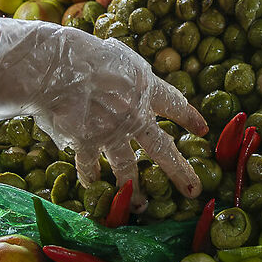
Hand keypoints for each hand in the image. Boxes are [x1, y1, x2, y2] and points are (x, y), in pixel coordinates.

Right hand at [0, 10, 206, 198]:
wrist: (59, 67)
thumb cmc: (85, 54)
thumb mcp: (118, 55)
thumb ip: (127, 74)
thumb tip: (126, 79)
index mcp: (146, 88)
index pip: (175, 104)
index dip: (189, 117)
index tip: (203, 129)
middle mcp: (134, 115)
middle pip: (163, 148)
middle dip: (180, 171)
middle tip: (194, 190)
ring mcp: (112, 132)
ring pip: (129, 168)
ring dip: (135, 190)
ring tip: (142, 207)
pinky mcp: (87, 142)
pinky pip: (90, 164)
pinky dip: (90, 174)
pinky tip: (93, 184)